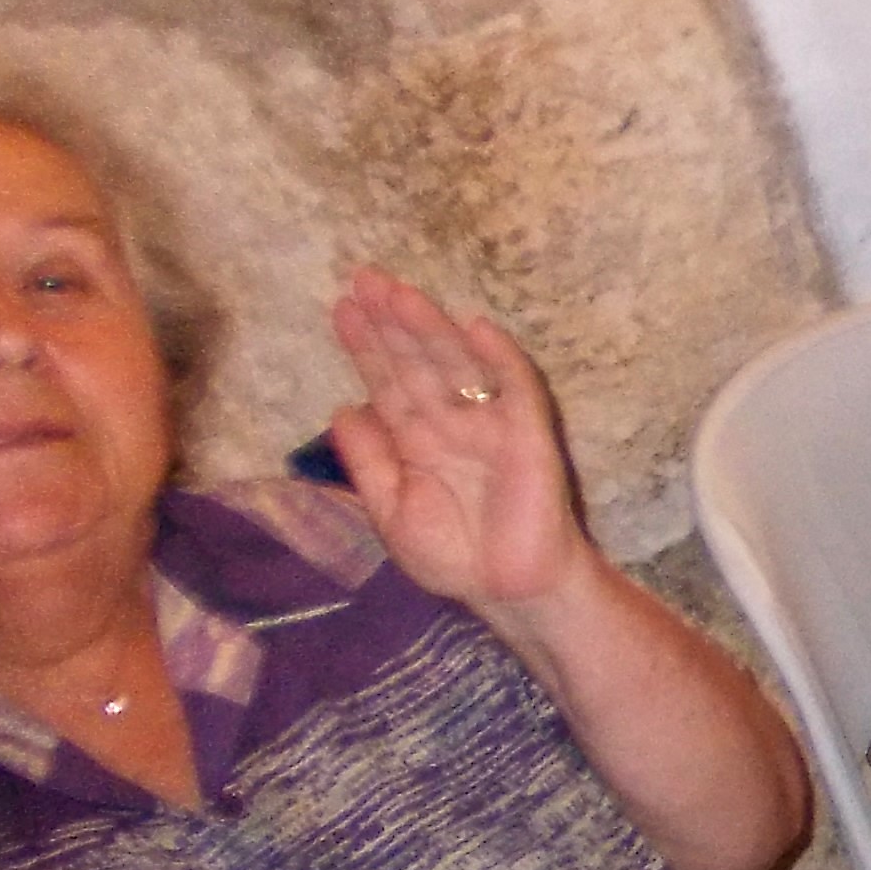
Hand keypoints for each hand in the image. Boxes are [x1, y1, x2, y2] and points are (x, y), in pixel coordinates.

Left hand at [326, 266, 591, 616]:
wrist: (510, 592)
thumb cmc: (455, 557)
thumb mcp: (390, 512)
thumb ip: (368, 462)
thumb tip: (343, 408)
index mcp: (418, 440)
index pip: (389, 382)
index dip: (367, 346)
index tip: (342, 308)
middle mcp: (452, 421)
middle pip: (418, 362)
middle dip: (391, 322)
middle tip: (363, 278)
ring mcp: (491, 423)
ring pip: (457, 365)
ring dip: (430, 328)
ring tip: (399, 293)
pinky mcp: (528, 434)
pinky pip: (516, 389)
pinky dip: (498, 358)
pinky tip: (474, 327)